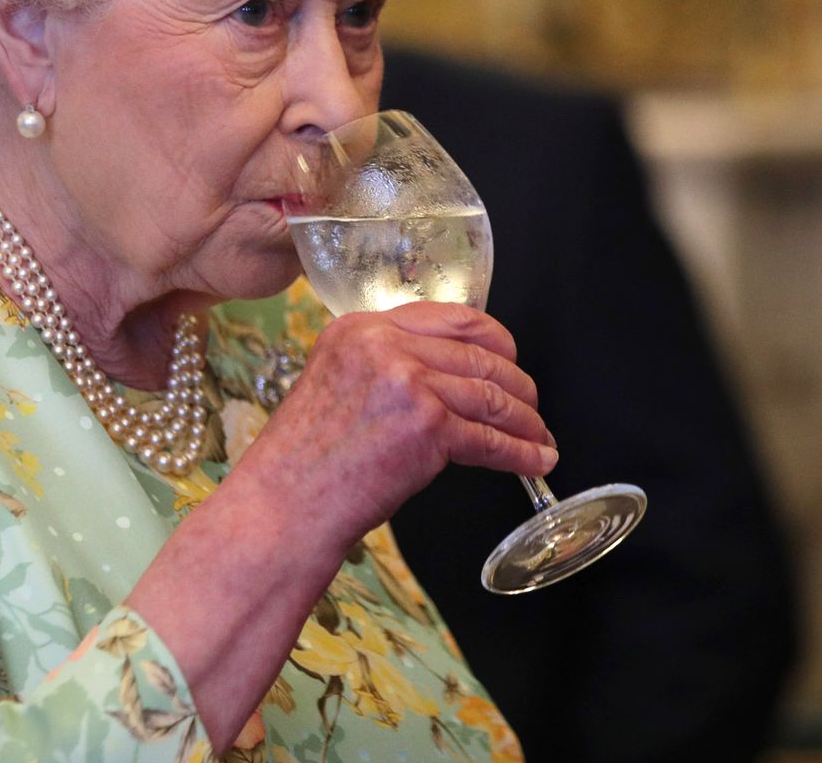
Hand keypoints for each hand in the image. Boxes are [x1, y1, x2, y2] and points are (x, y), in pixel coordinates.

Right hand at [236, 301, 556, 550]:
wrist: (284, 504)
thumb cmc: (304, 462)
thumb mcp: (335, 384)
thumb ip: (383, 366)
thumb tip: (447, 374)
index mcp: (358, 327)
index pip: (448, 316)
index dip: (491, 339)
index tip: (509, 358)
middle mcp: (382, 345)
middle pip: (477, 354)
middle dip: (516, 384)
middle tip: (530, 404)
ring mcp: (406, 382)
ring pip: (490, 394)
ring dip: (524, 420)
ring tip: (538, 436)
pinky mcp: (426, 426)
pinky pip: (489, 437)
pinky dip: (519, 452)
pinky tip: (533, 459)